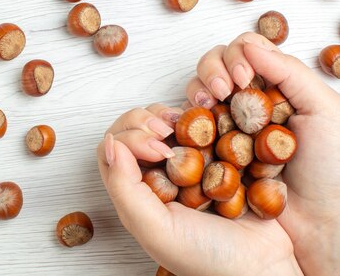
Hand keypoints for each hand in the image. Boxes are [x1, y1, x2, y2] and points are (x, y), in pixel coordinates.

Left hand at [97, 103, 301, 275]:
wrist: (265, 267)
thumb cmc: (207, 258)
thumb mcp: (154, 229)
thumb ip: (124, 187)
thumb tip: (110, 143)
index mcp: (138, 192)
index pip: (114, 149)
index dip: (129, 136)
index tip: (158, 150)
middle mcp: (159, 175)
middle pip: (136, 129)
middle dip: (146, 120)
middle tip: (167, 130)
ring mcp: (189, 163)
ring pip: (166, 121)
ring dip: (172, 114)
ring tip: (187, 124)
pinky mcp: (218, 155)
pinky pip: (202, 125)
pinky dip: (203, 117)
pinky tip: (212, 124)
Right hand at [183, 32, 339, 274]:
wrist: (320, 226)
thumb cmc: (333, 171)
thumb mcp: (324, 110)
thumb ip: (288, 71)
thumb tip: (247, 44)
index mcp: (276, 88)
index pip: (245, 52)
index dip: (235, 57)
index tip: (242, 78)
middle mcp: (248, 102)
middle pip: (216, 65)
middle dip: (212, 70)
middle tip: (222, 91)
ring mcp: (226, 126)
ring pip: (198, 90)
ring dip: (197, 88)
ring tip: (207, 104)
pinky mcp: (209, 150)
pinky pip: (188, 124)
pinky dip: (185, 116)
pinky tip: (195, 120)